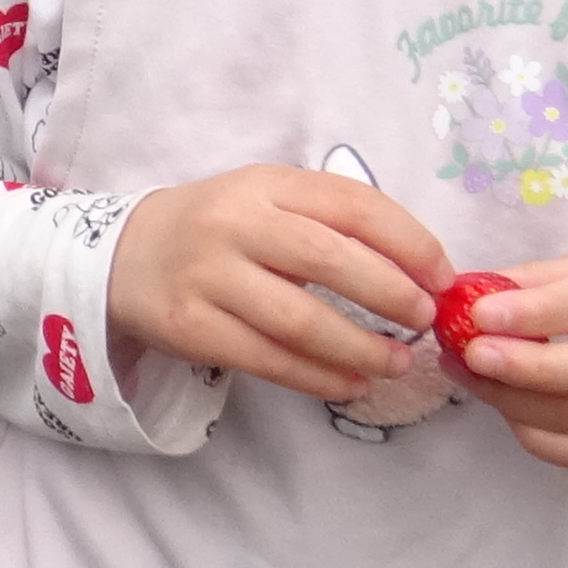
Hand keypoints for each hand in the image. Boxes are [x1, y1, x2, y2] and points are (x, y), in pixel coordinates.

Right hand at [107, 163, 450, 403]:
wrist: (125, 257)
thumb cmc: (220, 229)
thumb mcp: (267, 201)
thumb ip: (329, 221)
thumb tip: (418, 269)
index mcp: (265, 184)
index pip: (353, 205)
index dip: (409, 242)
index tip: (442, 276)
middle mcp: (234, 224)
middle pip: (329, 261)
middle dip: (391, 296)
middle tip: (424, 321)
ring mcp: (208, 277)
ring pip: (300, 321)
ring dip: (360, 348)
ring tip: (396, 364)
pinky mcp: (191, 328)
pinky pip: (268, 360)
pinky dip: (319, 378)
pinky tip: (350, 383)